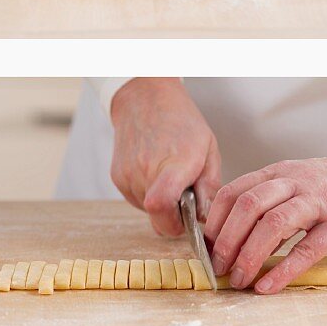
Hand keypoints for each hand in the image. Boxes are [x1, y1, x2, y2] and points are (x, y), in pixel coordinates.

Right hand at [108, 78, 221, 236]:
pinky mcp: (117, 178)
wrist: (144, 101)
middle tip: (185, 198)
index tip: (187, 220)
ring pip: (147, 211)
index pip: (160, 205)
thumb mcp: (209, 150)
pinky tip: (154, 173)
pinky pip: (136, 200)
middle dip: (173, 217)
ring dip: (161, 204)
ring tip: (167, 176)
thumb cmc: (181, 123)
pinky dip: (148, 194)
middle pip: (156, 218)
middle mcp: (144, 171)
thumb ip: (210, 187)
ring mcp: (127, 176)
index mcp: (173, 164)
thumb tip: (205, 218)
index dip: (174, 224)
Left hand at [203, 142, 326, 293]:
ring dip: (249, 255)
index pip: (232, 193)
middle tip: (217, 268)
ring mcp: (319, 202)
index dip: (214, 222)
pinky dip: (283, 269)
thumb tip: (228, 237)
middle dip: (226, 241)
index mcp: (277, 173)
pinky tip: (267, 285)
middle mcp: (294, 183)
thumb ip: (265, 203)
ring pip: (274, 224)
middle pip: (247, 207)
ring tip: (238, 279)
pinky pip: (308, 248)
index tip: (206, 248)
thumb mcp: (294, 182)